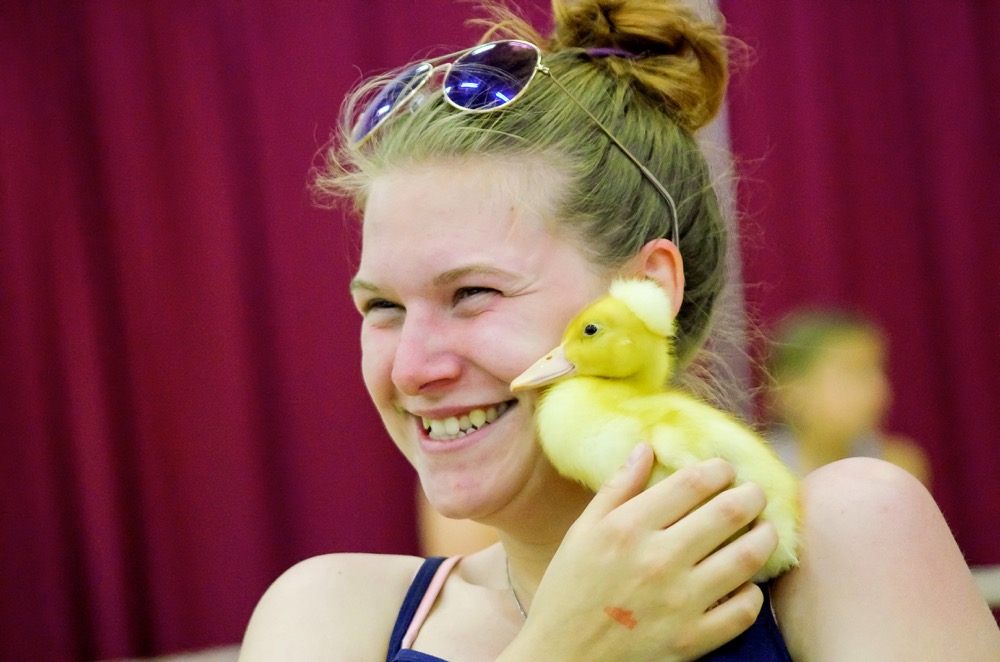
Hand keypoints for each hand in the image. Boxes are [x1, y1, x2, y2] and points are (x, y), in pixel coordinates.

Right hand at [510, 444, 778, 661]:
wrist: (561, 658)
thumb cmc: (568, 591)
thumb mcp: (582, 532)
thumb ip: (617, 488)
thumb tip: (646, 447)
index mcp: (628, 528)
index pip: (693, 483)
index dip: (719, 469)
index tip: (725, 469)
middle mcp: (658, 560)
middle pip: (728, 513)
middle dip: (751, 495)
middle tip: (754, 493)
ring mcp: (680, 602)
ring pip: (746, 558)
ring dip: (764, 537)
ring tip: (764, 530)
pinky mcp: (693, 639)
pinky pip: (744, 610)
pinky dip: (753, 592)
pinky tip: (745, 582)